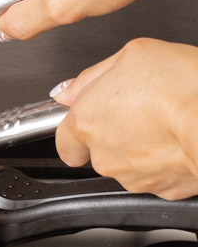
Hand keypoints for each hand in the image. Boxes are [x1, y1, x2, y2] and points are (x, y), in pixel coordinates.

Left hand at [52, 38, 197, 199]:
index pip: (63, 139)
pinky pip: (158, 176)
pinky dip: (166, 162)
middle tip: (143, 109)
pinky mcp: (162, 191)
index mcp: (87, 123)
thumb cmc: (183, 85)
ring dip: (141, 148)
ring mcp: (133, 177)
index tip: (90, 121)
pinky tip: (180, 139)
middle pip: (98, 150)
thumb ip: (92, 76)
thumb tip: (70, 90)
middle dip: (115, 133)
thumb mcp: (133, 55)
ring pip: (128, 165)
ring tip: (167, 122)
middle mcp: (104, 156)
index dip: (77, 129)